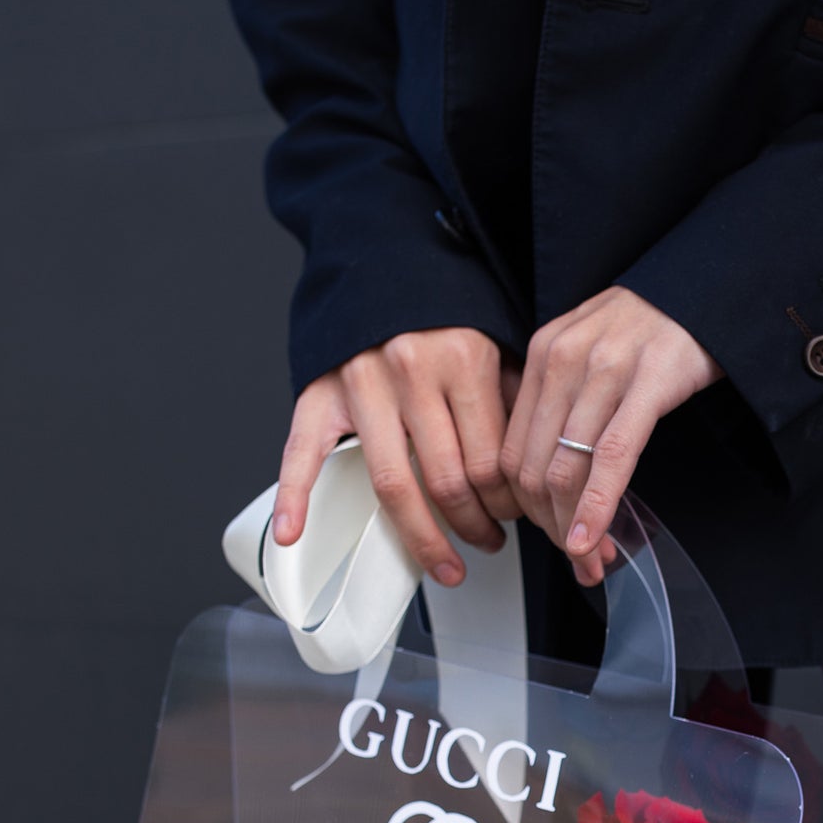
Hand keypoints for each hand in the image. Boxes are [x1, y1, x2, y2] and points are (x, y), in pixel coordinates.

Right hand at [272, 327, 522, 586]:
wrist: (385, 261)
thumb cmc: (443, 312)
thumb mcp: (496, 346)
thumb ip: (511, 405)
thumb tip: (530, 476)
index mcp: (462, 359)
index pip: (490, 463)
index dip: (507, 505)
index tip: (513, 518)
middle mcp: (410, 372)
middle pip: (448, 482)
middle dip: (474, 528)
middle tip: (487, 543)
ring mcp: (361, 385)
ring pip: (394, 485)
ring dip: (423, 537)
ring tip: (444, 562)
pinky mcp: (320, 393)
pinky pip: (302, 452)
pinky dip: (293, 496)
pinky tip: (292, 533)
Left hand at [501, 287, 723, 586]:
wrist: (709, 287)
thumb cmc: (652, 328)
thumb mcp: (590, 351)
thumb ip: (563, 402)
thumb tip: (548, 478)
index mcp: (543, 354)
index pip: (512, 450)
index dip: (525, 510)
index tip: (549, 538)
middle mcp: (564, 359)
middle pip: (532, 467)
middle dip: (549, 528)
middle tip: (574, 560)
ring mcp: (605, 370)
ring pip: (565, 470)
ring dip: (574, 528)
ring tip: (591, 559)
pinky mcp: (648, 381)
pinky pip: (612, 458)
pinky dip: (598, 507)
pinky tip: (595, 538)